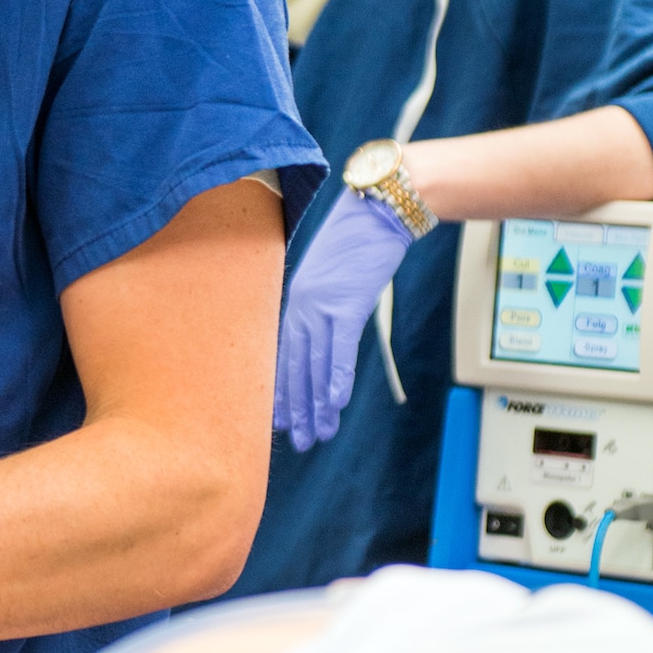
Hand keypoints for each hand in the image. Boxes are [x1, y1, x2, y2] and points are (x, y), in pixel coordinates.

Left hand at [275, 190, 412, 451]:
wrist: (374, 212)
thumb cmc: (356, 240)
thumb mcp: (329, 274)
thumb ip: (321, 303)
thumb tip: (323, 331)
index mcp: (294, 299)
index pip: (282, 354)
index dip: (280, 389)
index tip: (278, 419)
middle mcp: (301, 305)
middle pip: (295, 366)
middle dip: (296, 407)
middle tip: (297, 440)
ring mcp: (321, 306)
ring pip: (315, 365)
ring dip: (317, 403)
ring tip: (318, 434)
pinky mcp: (345, 304)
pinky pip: (339, 349)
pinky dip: (336, 378)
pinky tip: (335, 404)